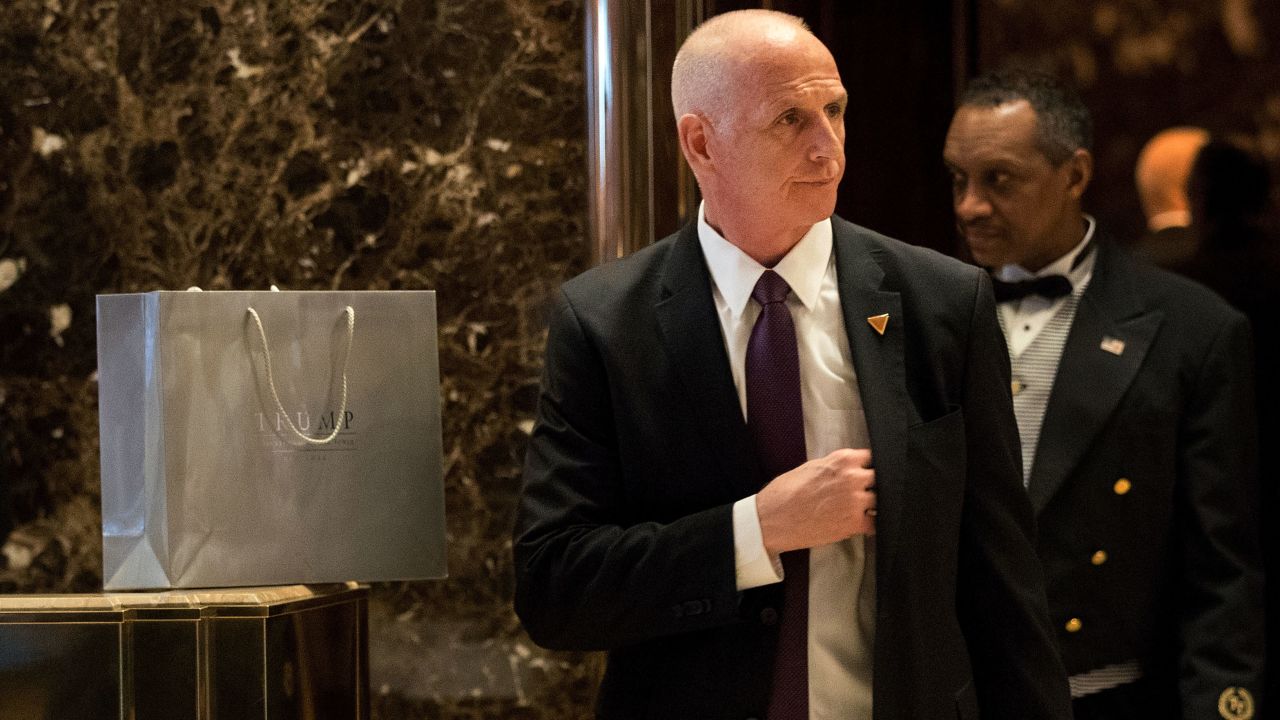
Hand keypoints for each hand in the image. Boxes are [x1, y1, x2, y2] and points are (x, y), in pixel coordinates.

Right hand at [756, 448, 876, 554]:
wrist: (772, 518)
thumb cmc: (785, 493)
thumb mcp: (810, 467)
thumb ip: (834, 467)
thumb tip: (846, 471)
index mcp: (842, 460)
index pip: (872, 458)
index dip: (869, 467)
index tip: (868, 474)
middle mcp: (852, 477)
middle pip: (880, 479)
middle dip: (873, 486)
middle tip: (864, 494)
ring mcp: (855, 501)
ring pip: (880, 501)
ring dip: (873, 506)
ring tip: (863, 510)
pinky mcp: (854, 523)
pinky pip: (875, 523)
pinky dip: (871, 525)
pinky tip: (864, 525)